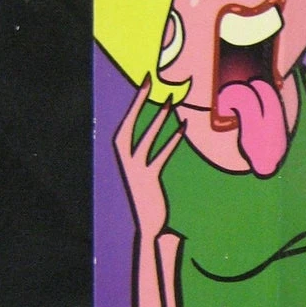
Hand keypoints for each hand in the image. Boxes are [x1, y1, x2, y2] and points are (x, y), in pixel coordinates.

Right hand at [113, 77, 184, 239]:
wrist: (147, 224)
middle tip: (149, 82)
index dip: (133, 103)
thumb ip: (147, 154)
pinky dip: (171, 142)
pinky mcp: (148, 179)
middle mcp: (125, 161)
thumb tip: (160, 133)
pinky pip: (160, 157)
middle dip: (138, 103)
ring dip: (157, 120)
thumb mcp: (145, 172)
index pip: (125, 124)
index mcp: (122, 157)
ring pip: (145, 140)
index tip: (144, 83)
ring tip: (169, 102)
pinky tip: (183, 128)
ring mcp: (135, 171)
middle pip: (129, 126)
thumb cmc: (149, 197)